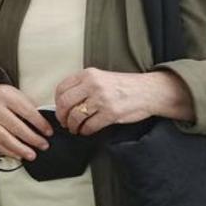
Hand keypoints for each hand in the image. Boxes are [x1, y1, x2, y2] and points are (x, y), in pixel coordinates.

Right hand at [0, 82, 52, 160]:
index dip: (40, 123)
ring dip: (21, 149)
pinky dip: (9, 152)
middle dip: (32, 138)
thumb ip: (29, 107)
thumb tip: (44, 126)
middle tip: (44, 145)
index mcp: (6, 96)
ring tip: (32, 155)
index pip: (26, 111)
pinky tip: (18, 155)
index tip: (49, 132)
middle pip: (16, 127)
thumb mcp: (16, 94)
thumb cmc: (3, 97)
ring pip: (5, 138)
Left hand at [55, 68, 193, 135]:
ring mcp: (102, 99)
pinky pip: (90, 126)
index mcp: (88, 74)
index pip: (61, 88)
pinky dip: (85, 131)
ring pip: (75, 116)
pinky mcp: (111, 113)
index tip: (59, 109)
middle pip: (65, 103)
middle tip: (63, 122)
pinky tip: (86, 131)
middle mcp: (93, 85)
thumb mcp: (100, 77)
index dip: (56, 102)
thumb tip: (64, 101)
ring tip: (75, 128)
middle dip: (61, 116)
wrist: (149, 91)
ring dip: (72, 126)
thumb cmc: (124, 86)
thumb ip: (83, 86)